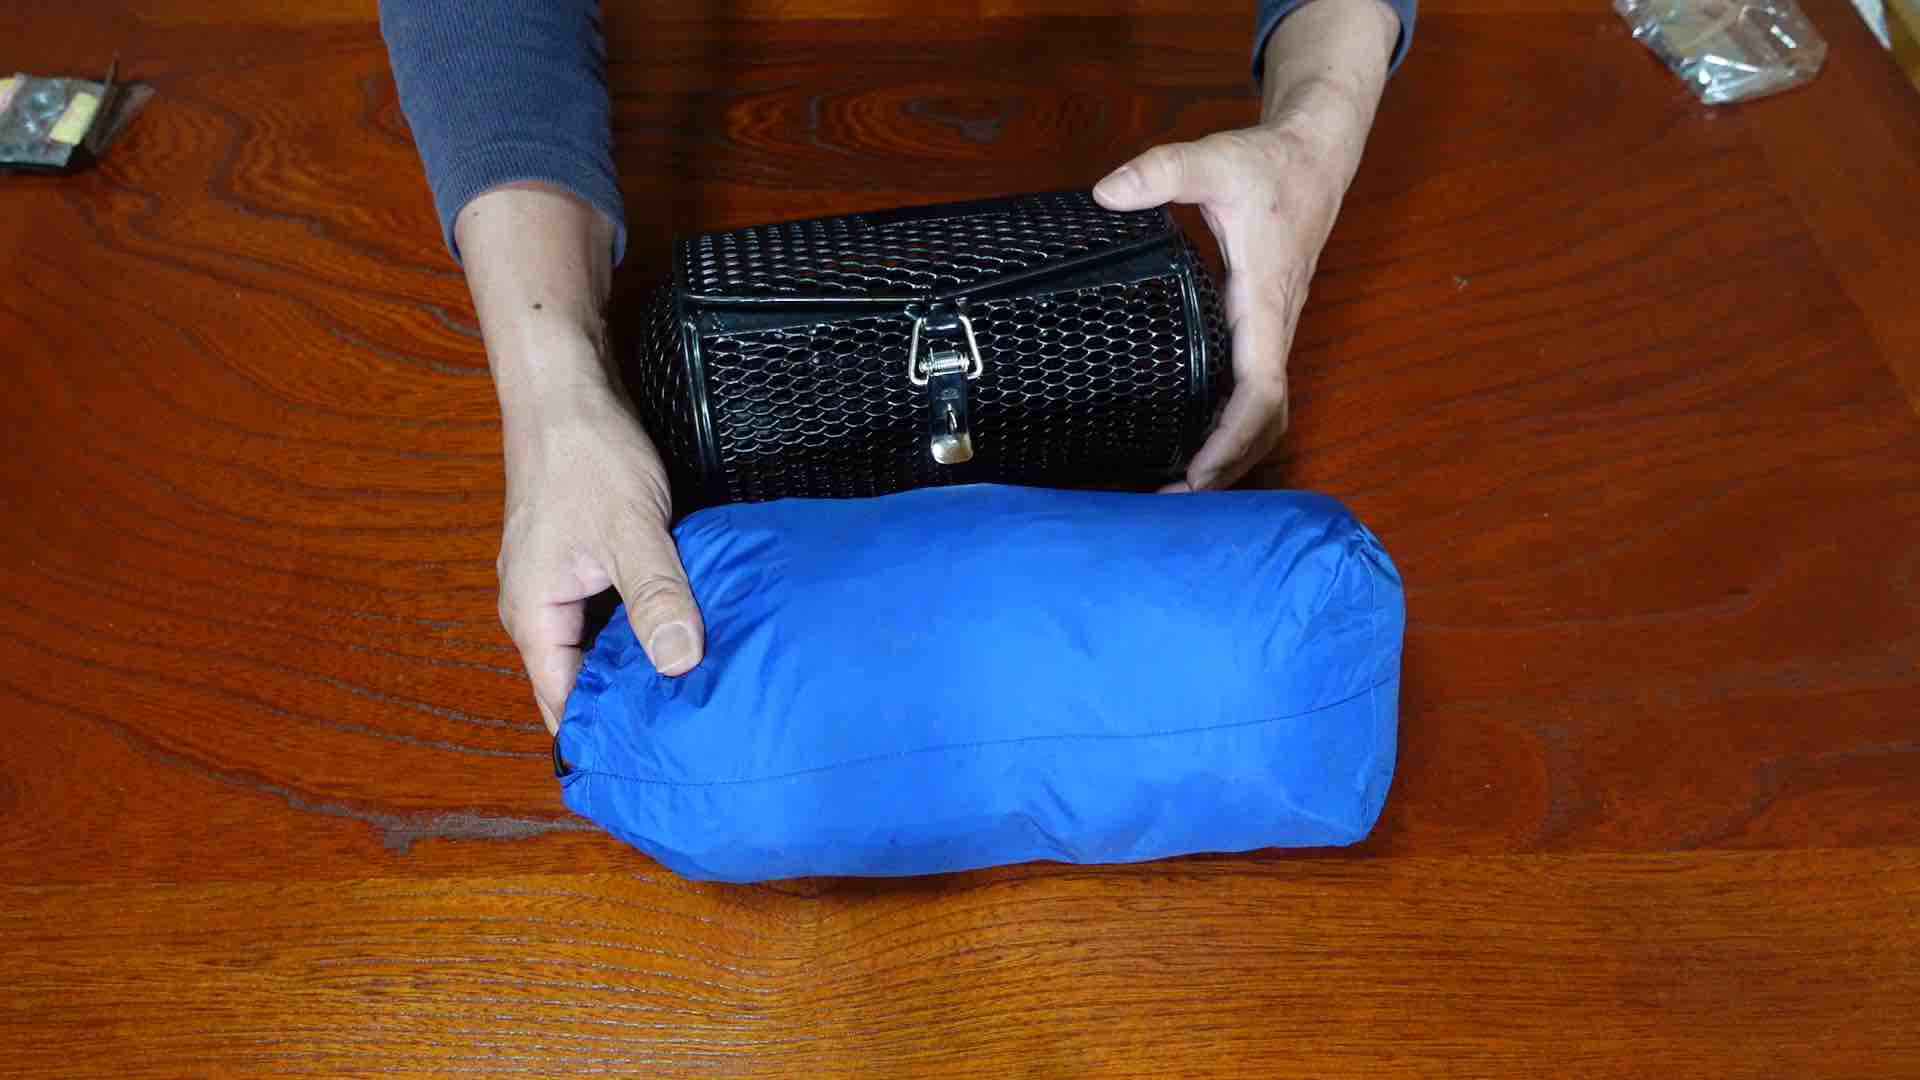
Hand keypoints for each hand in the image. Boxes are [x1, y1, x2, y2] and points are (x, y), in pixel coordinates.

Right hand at [497, 381, 704, 734]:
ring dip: (640, 662)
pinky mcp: (580, 560)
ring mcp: (557, 583)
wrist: (564, 391)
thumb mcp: (632, 531)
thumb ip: (656, 598)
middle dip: (630, 705)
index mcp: (533, 616)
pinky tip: (683, 632)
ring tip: (695, 695)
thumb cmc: (586, 455)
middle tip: (691, 736)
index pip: (564, 704)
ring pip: (600, 644)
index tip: (654, 764)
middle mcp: (537, 608)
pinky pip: (609, 611)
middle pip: (581, 679)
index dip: (606, 736)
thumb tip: (679, 664)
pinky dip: (642, 625)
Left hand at [1093, 0, 1397, 490]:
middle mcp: (1273, 327)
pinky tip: (1192, 440)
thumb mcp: (1215, 159)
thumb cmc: (1271, 165)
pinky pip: (1254, 392)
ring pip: (1266, 413)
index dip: (1233, 437)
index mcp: (1263, 300)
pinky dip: (1231, 428)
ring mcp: (1270, 332)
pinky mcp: (1261, 329)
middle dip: (1228, 466)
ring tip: (1178, 487)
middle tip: (1170, 499)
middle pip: (1267, 421)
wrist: (1314, 156)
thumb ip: (1162, 172)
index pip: (1261, 389)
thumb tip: (1108, 192)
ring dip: (1232, 454)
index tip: (1197, 472)